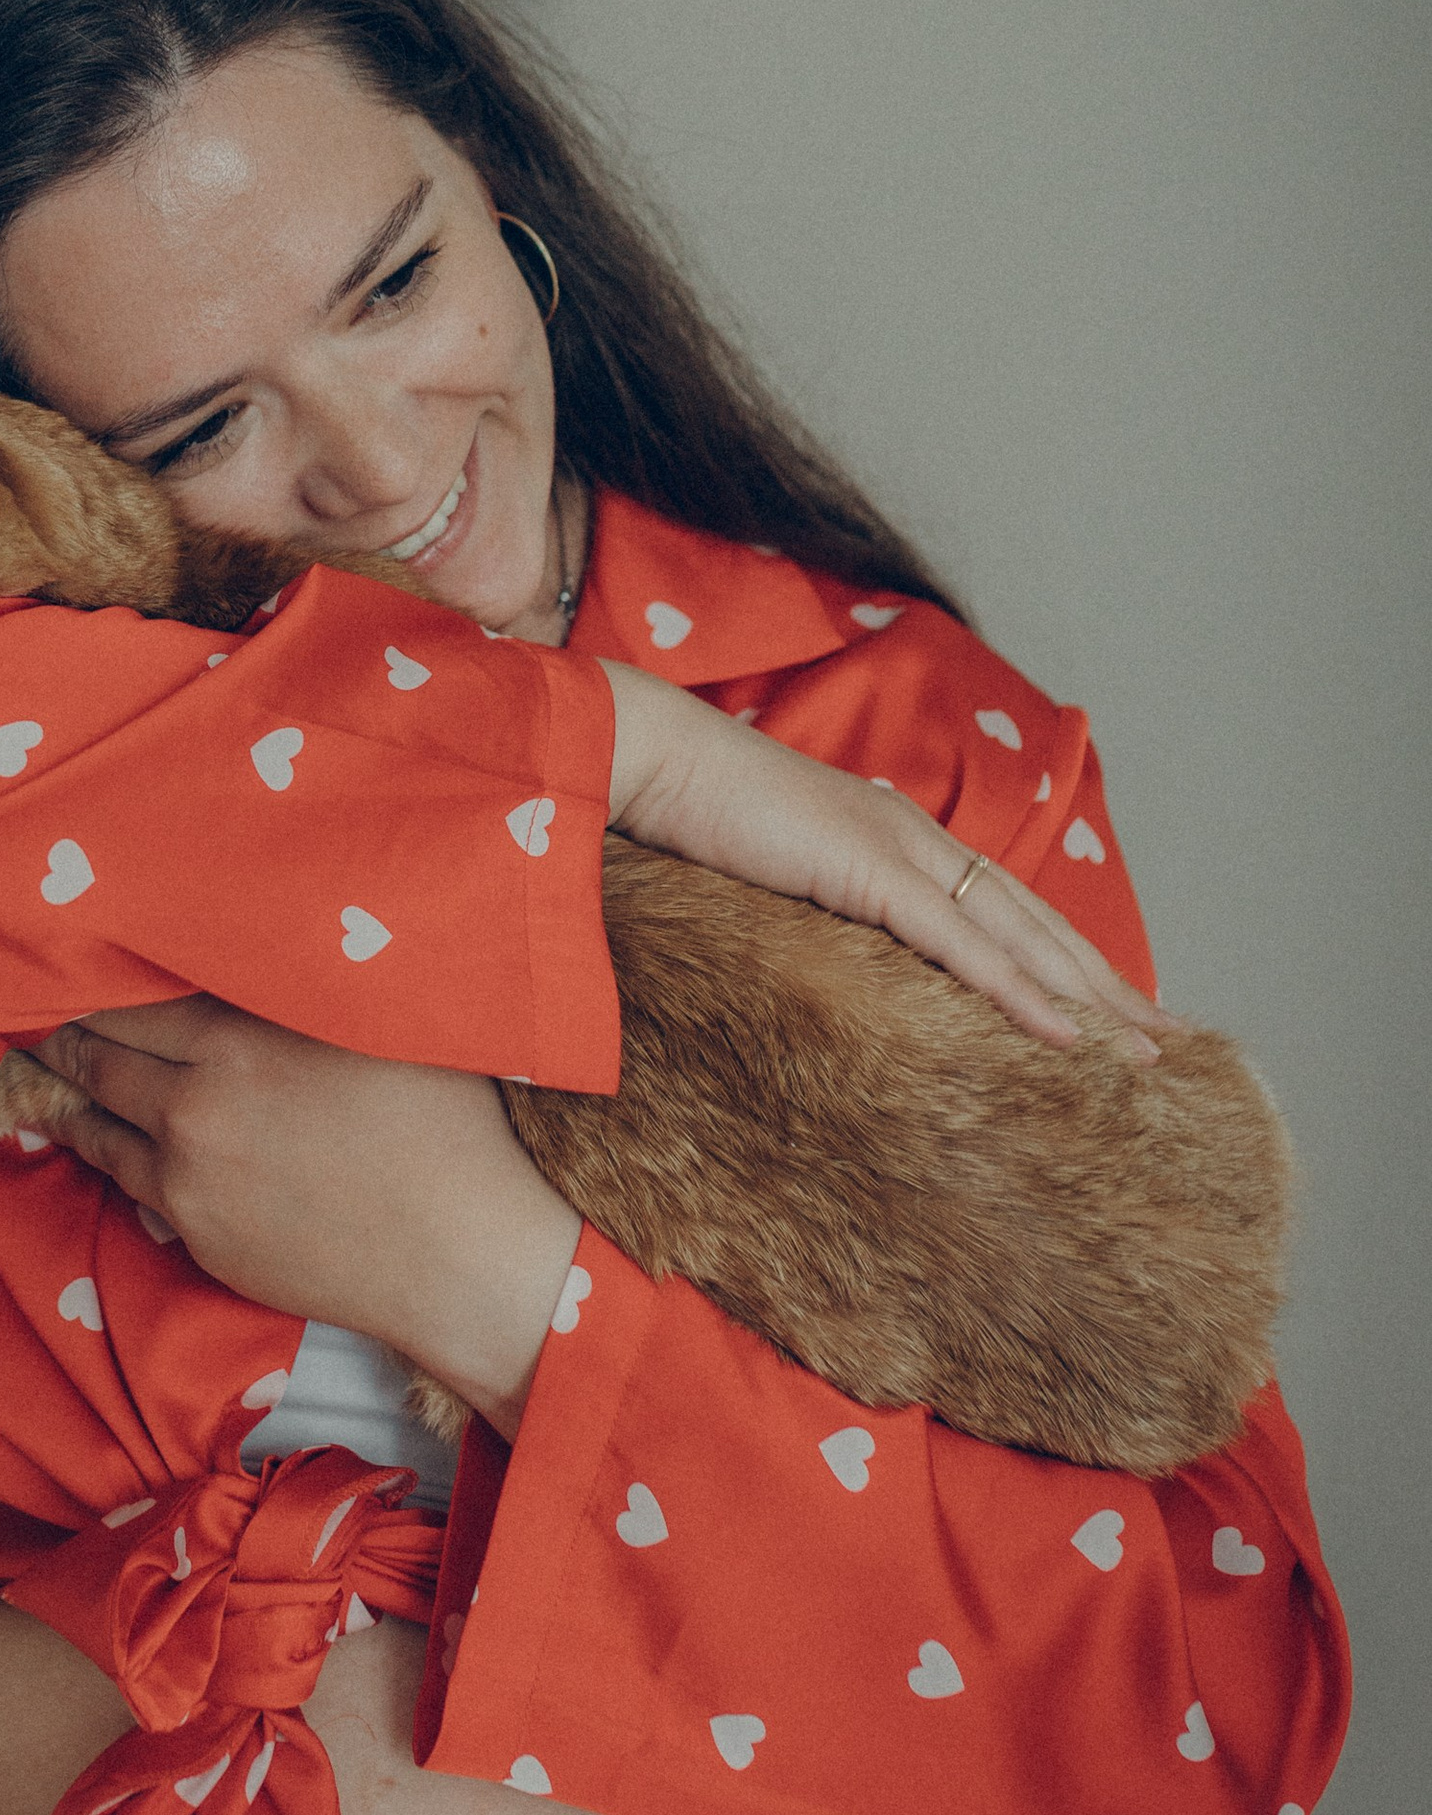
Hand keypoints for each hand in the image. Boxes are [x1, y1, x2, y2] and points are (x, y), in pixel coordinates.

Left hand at [16, 999, 579, 1440]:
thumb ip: (299, 985)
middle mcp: (198, 1102)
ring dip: (67, 1088)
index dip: (93, 973)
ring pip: (98, 1119)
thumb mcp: (374, 1024)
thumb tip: (259, 935)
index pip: (132, 994)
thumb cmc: (446, 1126)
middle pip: (99, 1051)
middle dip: (62, 1027)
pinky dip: (99, 1146)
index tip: (65, 951)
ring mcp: (188, 1174)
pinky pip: (126, 1179)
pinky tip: (86, 1129)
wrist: (461, 1255)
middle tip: (26, 1004)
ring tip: (40, 1061)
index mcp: (242, 1036)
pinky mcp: (194, 1234)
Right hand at [599, 662, 1172, 1058]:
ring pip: (1020, 937)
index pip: (1002, 907)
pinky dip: (1018, 991)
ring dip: (1088, 998)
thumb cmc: (686, 815)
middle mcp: (915, 837)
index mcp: (894, 837)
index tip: (1111, 1008)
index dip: (1063, 958)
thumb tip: (826, 966)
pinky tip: (1065, 1034)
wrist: (645, 760)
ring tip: (1145, 1053)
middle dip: (1107, 985)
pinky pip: (961, 946)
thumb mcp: (766, 875)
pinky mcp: (870, 870)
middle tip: (1169, 1040)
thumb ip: (809, 908)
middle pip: (1035, 922)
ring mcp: (898, 849)